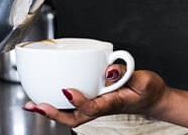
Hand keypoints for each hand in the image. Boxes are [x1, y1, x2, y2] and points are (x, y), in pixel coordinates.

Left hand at [23, 65, 167, 126]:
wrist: (155, 99)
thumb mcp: (143, 80)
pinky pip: (75, 105)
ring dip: (52, 110)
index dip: (78, 100)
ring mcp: (98, 104)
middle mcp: (102, 106)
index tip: (67, 90)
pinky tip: (48, 95)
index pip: (92, 106)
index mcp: (113, 102)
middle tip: (36, 105)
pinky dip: (60, 103)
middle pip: (74, 117)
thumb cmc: (149, 91)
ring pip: (72, 113)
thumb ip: (126, 74)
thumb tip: (108, 70)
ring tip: (32, 104)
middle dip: (54, 113)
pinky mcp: (97, 99)